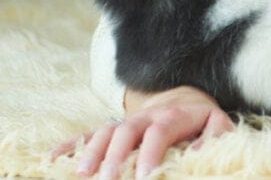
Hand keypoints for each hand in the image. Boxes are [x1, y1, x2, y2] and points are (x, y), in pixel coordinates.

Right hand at [51, 85, 233, 179]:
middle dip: (115, 157)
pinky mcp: (112, 127)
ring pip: (104, 131)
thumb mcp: (217, 122)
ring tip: (82, 175)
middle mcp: (145, 116)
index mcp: (172, 116)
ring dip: (91, 152)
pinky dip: (70, 144)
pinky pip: (88, 133)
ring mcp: (125, 121)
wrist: (182, 97)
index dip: (150, 153)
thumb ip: (216, 136)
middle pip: (126, 131)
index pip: (159, 131)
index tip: (144, 177)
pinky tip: (54, 159)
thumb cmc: (200, 118)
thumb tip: (199, 155)